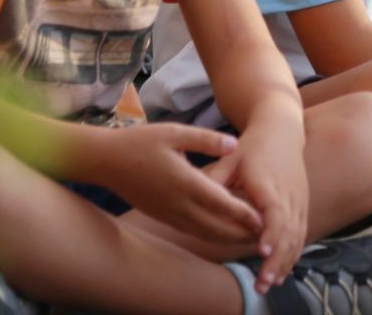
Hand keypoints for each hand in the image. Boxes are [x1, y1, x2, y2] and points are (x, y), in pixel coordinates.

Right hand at [86, 123, 262, 244]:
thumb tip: (235, 145)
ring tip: (249, 238)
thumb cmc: (141, 142)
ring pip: (204, 233)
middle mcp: (178, 204)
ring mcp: (169, 214)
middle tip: (265, 236)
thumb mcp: (175, 132)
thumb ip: (207, 140)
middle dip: (241, 233)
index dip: (244, 214)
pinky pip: (191, 231)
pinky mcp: (163, 217)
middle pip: (216, 226)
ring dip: (227, 238)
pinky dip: (210, 235)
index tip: (263, 219)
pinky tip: (222, 232)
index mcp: (185, 182)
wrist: (106, 161)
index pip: (221, 203)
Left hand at [214, 113, 308, 292]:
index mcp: (270, 183)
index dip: (271, 232)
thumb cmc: (252, 147)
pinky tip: (281, 271)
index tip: (262, 250)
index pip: (276, 212)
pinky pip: (301, 234)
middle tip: (262, 283)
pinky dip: (292, 254)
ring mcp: (299, 201)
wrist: (282, 131)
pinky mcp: (302, 205)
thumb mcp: (231, 157)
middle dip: (277, 260)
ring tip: (269, 283)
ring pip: (297, 237)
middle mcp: (289, 194)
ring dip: (285, 262)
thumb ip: (215, 179)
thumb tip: (194, 197)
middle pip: (289, 232)